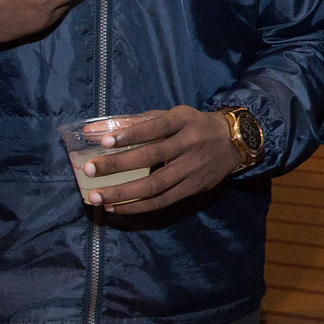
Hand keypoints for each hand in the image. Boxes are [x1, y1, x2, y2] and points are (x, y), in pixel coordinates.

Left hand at [81, 105, 247, 213]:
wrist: (234, 142)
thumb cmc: (194, 126)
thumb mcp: (174, 115)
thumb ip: (140, 122)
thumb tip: (98, 129)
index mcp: (183, 121)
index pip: (155, 127)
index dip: (131, 134)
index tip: (105, 141)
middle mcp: (189, 144)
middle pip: (151, 157)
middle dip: (118, 165)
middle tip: (89, 170)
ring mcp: (192, 169)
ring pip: (155, 185)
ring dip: (123, 193)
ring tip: (98, 197)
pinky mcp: (194, 188)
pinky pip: (163, 201)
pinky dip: (138, 206)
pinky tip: (117, 208)